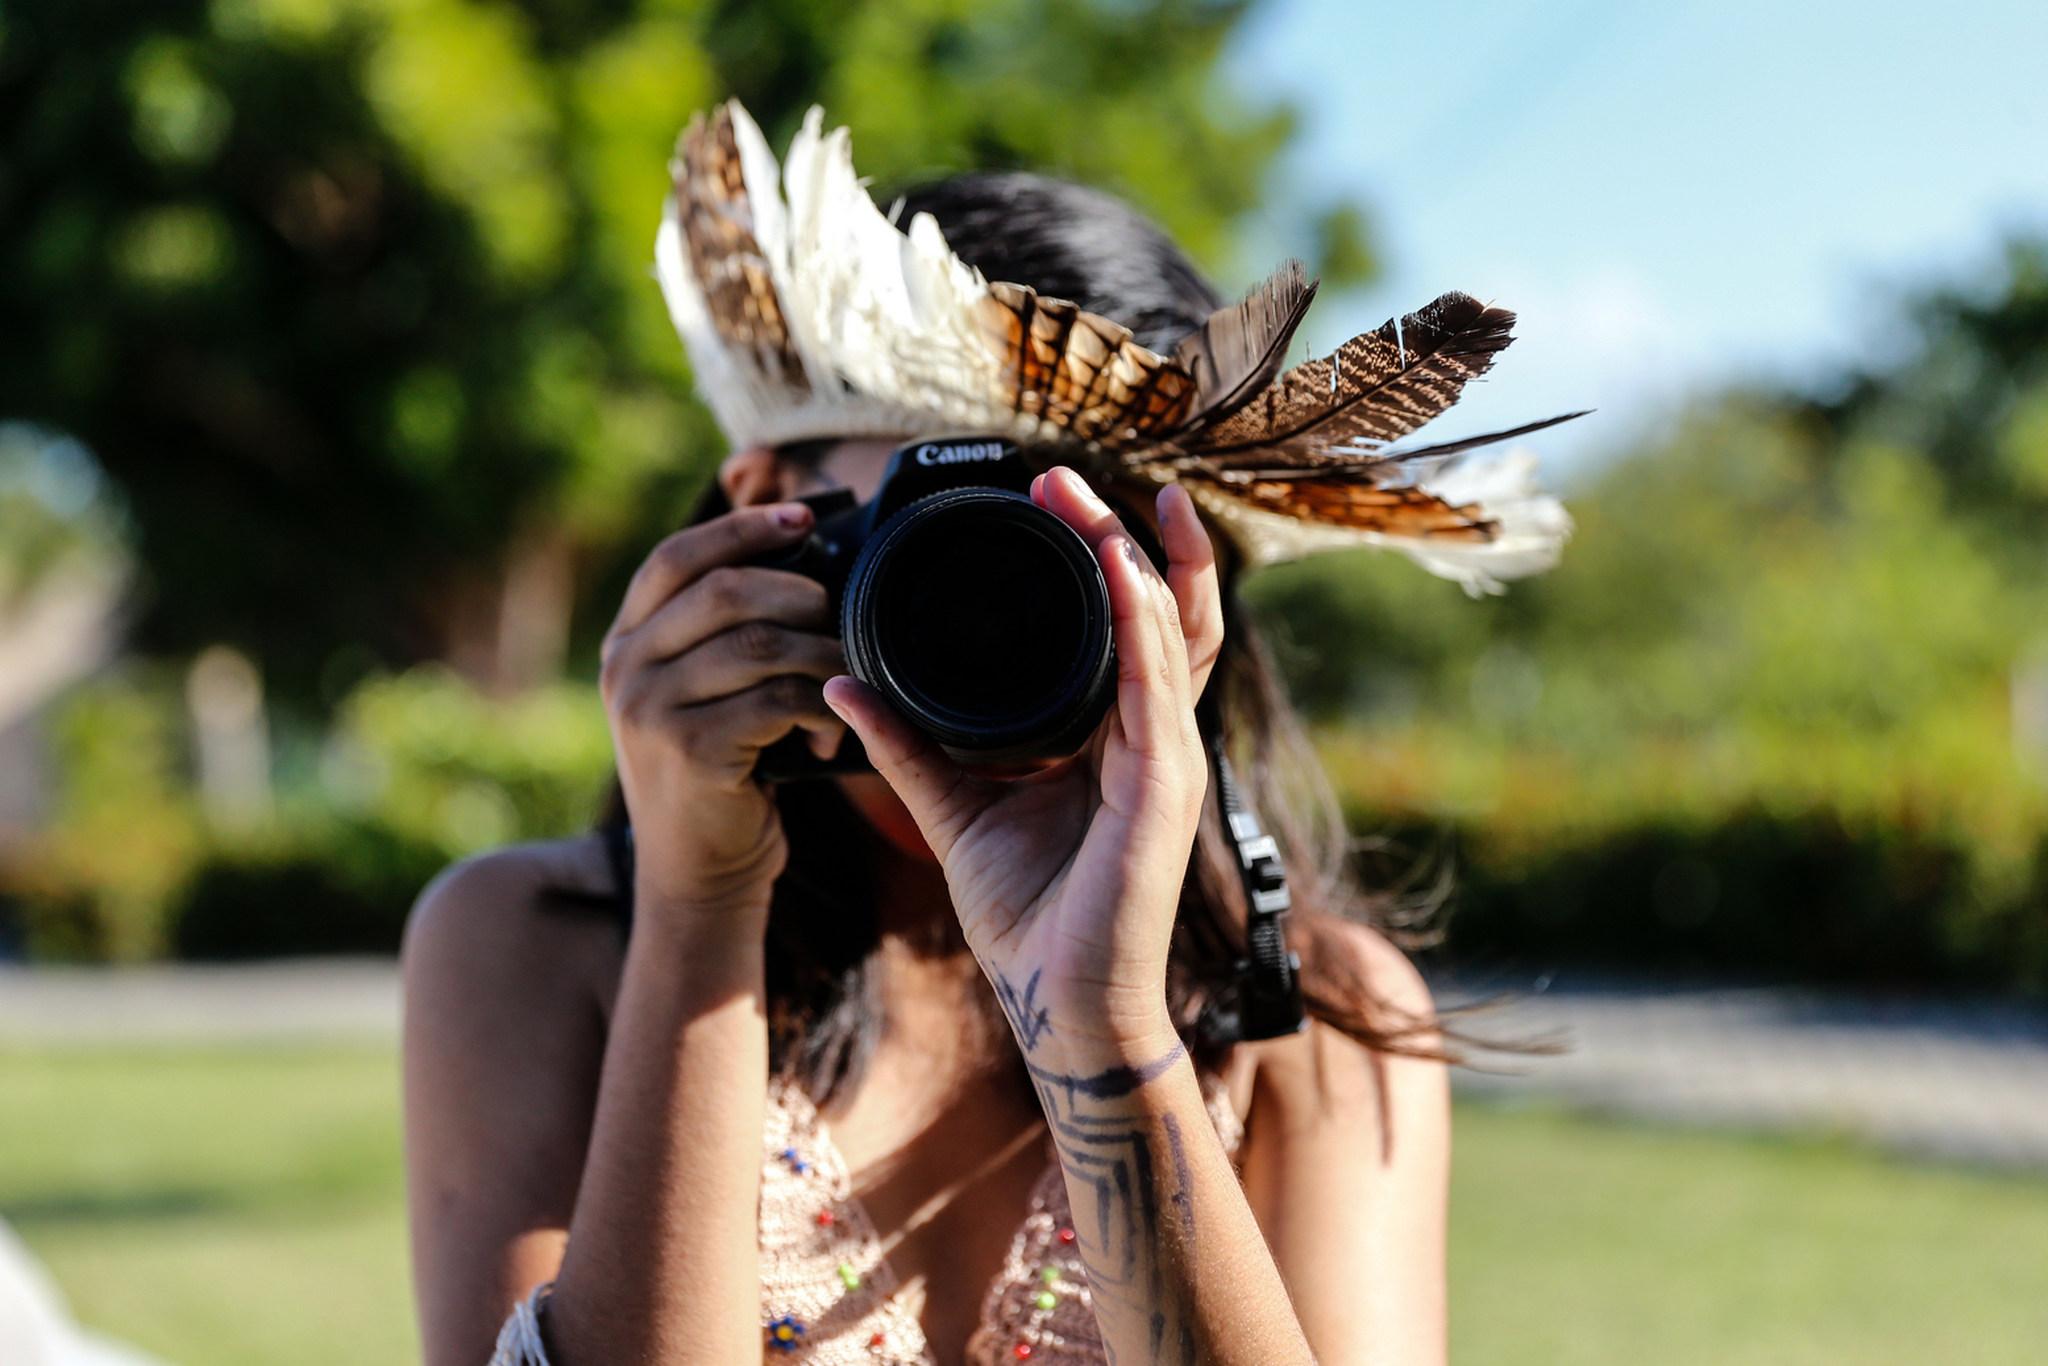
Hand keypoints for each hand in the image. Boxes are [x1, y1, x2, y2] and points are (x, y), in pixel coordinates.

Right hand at [599, 501, 848, 933]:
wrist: (696, 873)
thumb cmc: (721, 773)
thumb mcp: (701, 694)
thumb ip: (724, 635)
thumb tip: (807, 561)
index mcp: (627, 641)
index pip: (677, 556)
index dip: (742, 528)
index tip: (803, 518)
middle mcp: (625, 668)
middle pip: (724, 591)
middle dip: (799, 593)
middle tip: (839, 617)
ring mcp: (649, 709)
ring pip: (759, 644)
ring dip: (819, 654)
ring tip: (842, 678)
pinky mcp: (688, 750)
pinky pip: (774, 701)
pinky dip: (817, 708)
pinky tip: (826, 731)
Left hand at [822, 469, 1223, 1056]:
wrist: (1060, 1003)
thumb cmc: (1027, 913)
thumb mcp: (952, 808)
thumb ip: (905, 743)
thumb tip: (841, 687)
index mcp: (1114, 735)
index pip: (1133, 626)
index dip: (1109, 558)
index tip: (1054, 501)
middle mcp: (1154, 736)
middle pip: (1167, 610)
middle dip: (1127, 535)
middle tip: (1065, 480)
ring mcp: (1169, 756)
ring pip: (1176, 629)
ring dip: (1136, 556)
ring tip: (1091, 502)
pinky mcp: (1164, 785)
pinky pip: (1157, 684)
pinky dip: (1141, 619)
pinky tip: (1118, 569)